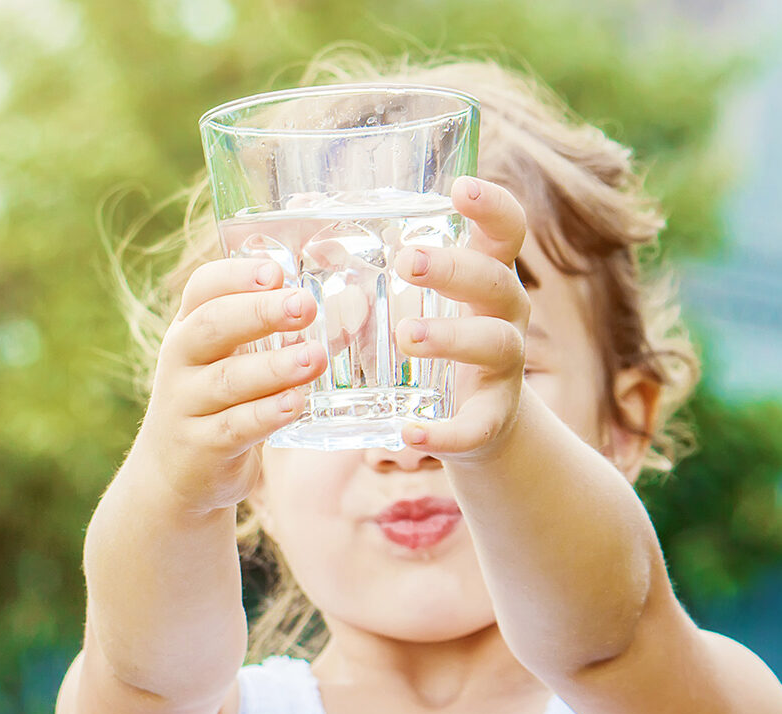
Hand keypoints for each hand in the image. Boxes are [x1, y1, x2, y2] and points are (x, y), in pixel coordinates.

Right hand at [129, 258, 326, 511]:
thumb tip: (355, 306)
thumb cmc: (220, 405)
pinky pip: (234, 427)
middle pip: (213, 325)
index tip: (277, 270)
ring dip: (274, 367)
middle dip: (260, 312)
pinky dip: (265, 414)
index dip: (237, 275)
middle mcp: (181, 361)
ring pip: (228, 380)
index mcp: (190, 329)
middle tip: (306, 305)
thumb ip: (284, 337)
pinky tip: (295, 405)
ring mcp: (186, 405)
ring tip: (315, 357)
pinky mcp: (200, 447)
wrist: (175, 476)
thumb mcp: (239, 364)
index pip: (204, 288)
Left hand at [393, 176, 529, 461]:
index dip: (492, 207)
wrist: (477, 423)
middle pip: (496, 282)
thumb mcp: (411, 299)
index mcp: (485, 278)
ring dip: (452, 336)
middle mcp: (504, 316)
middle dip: (455, 268)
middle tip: (406, 262)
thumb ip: (366, 256)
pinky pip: (476, 426)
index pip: (505, 232)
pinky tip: (409, 432)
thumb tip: (300, 202)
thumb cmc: (435, 344)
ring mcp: (503, 369)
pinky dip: (444, 432)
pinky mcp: (492, 419)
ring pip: (494, 345)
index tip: (460, 188)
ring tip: (407, 335)